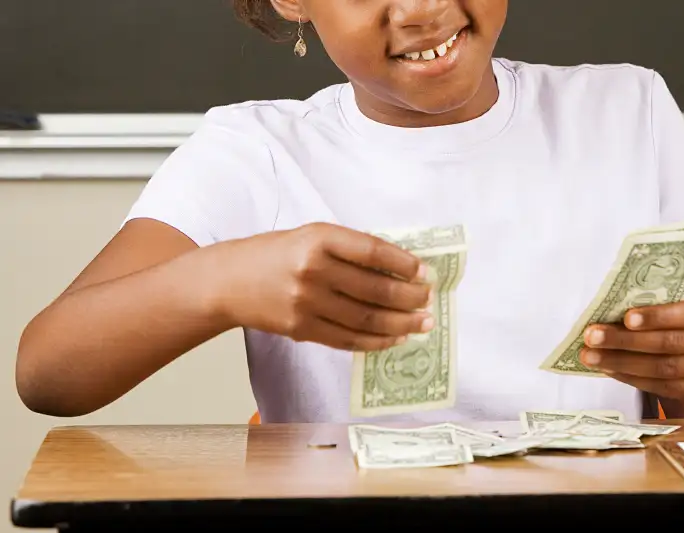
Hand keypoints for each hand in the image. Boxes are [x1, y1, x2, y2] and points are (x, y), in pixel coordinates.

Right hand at [213, 223, 432, 350]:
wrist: (227, 281)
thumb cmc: (274, 254)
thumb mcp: (310, 236)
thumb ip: (348, 249)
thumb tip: (400, 270)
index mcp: (318, 238)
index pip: (373, 251)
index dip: (405, 264)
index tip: (426, 272)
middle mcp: (313, 270)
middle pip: (375, 289)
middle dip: (410, 297)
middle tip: (429, 300)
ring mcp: (306, 303)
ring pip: (366, 318)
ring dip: (401, 323)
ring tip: (422, 323)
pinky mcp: (301, 329)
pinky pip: (348, 339)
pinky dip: (376, 341)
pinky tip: (395, 339)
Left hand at [579, 289, 683, 404]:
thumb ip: (664, 293)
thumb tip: (616, 291)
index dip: (656, 316)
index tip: (626, 318)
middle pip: (669, 343)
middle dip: (625, 341)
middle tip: (592, 337)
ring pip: (663, 368)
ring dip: (622, 363)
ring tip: (591, 356)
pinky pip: (663, 387)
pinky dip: (632, 379)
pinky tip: (610, 370)